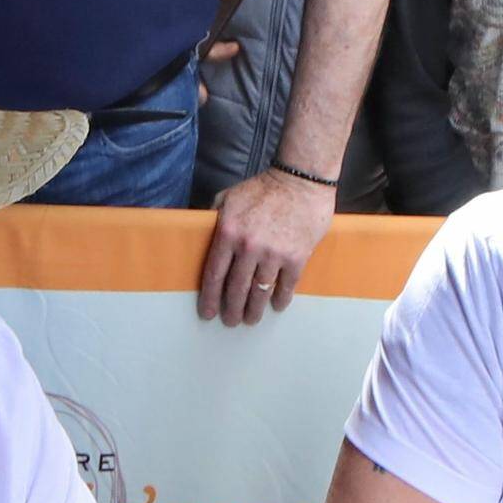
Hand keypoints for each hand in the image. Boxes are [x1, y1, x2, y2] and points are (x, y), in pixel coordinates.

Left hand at [200, 167, 334, 324]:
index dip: (210, 298)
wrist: (301, 180)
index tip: (208, 313)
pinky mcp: (297, 257)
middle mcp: (249, 247)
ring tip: (252, 319)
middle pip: (237, 288)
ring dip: (255, 310)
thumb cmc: (263, 188)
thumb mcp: (229, 197)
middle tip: (231, 321)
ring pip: (260, 291)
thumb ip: (214, 217)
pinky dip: (281, 299)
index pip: (215, 274)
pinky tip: (276, 305)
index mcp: (228, 233)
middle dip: (232, 309)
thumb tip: (200, 234)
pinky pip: (286, 286)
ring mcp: (274, 254)